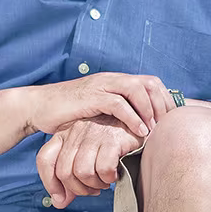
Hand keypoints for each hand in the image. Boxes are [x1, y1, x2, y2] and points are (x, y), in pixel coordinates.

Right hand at [26, 73, 174, 139]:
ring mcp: (101, 85)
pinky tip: (139, 131)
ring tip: (155, 130)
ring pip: (136, 89)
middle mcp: (112, 79)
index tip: (171, 122)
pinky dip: (132, 117)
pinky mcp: (91, 96)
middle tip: (167, 127)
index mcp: (116, 82)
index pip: (151, 83)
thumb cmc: (68, 114)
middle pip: (149, 82)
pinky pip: (118, 103)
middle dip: (162, 105)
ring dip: (149, 110)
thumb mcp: (98, 113)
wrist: (39, 107)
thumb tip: (139, 132)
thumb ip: (117, 117)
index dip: (165, 101)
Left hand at [36, 116, 144, 207]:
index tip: (61, 198)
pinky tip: (116, 174)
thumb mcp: (89, 157)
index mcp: (66, 133)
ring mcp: (94, 133)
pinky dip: (109, 178)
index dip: (49, 183)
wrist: (143, 125)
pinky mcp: (112, 138)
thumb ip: (73, 180)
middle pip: (64, 171)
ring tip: (106, 181)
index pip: (44, 158)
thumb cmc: (115, 143)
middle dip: (79, 189)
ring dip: (95, 184)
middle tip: (94, 189)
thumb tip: (58, 203)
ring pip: (82, 172)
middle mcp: (76, 131)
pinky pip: (103, 168)